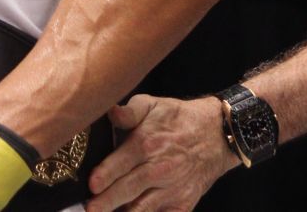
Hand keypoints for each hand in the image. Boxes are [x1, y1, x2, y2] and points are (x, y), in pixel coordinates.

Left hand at [86, 95, 233, 211]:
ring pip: (144, 208)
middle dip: (108, 201)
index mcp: (147, 143)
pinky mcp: (182, 204)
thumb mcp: (152, 104)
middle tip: (91, 209)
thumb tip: (110, 111)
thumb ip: (128, 111)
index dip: (106, 174)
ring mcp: (171, 189)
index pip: (123, 162)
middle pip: (129, 189)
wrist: (216, 135)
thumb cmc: (178, 119)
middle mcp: (159, 169)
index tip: (92, 184)